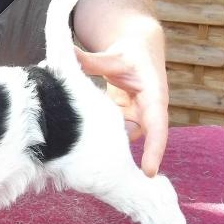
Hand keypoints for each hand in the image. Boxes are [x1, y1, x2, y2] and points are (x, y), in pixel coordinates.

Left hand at [74, 29, 168, 177]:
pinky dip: (99, 136)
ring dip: (107, 146)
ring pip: (122, 137)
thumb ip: (90, 60)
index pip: (157, 125)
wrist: (139, 48)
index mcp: (154, 95)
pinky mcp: (123, 117)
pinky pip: (113, 132)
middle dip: (125, 157)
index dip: (154, 149)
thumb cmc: (132, 53)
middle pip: (139, 138)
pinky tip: (79, 140)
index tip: (149, 172)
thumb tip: (67, 54)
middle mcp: (148, 110)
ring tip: (84, 156)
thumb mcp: (113, 55)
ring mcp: (135, 115)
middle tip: (104, 174)